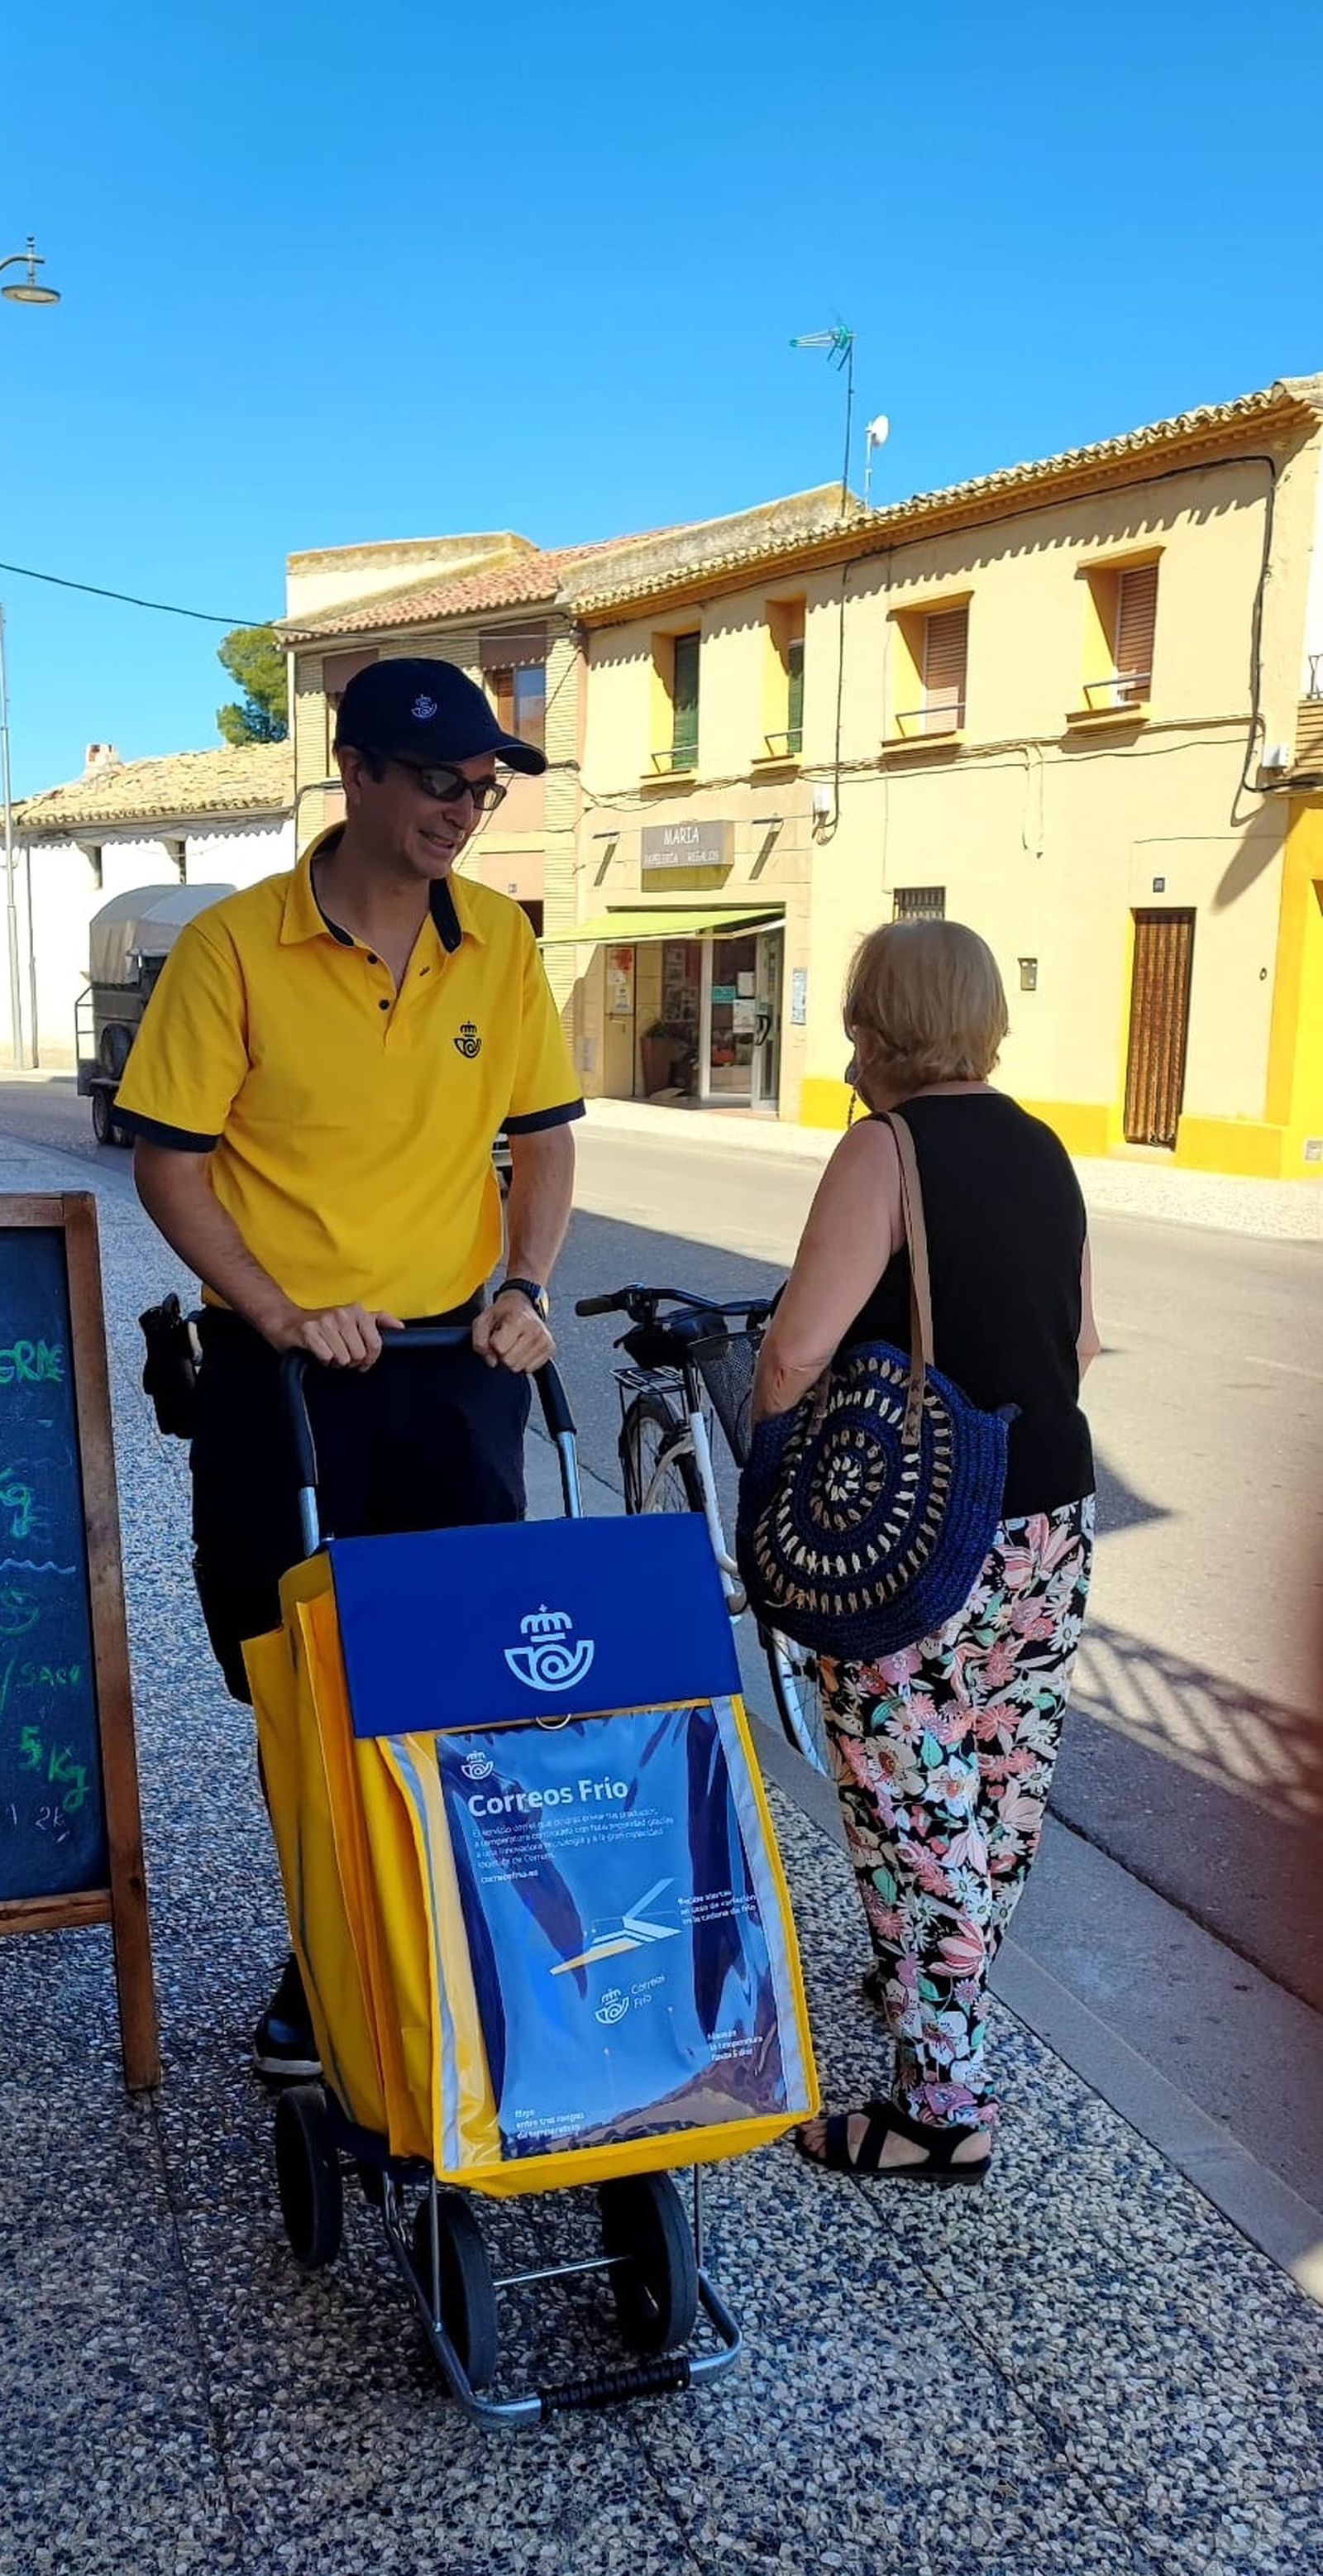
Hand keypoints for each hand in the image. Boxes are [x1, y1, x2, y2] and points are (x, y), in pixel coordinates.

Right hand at [262, 1303, 403, 1370]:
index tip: (361, 1360)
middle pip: (359, 1355)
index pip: (376, 1344)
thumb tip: (401, 1328)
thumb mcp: (353, 1319)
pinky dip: (321, 1360)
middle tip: (339, 1353)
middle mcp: (342, 1313)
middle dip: (349, 1361)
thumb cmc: (323, 1325)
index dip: (369, 1358)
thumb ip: (378, 1320)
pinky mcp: (308, 1332)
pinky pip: (326, 1357)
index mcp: (357, 1310)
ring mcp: (325, 1321)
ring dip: (334, 1361)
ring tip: (327, 1351)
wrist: (286, 1321)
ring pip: (343, 1359)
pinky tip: (316, 1351)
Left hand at [472, 1292, 554, 1374]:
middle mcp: (535, 1329)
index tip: (496, 1335)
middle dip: (502, 1354)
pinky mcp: (550, 1348)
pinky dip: (523, 1361)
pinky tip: (522, 1348)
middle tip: (504, 1340)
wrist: (521, 1305)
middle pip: (509, 1361)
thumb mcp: (482, 1321)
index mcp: (519, 1319)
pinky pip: (530, 1369)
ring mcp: (545, 1340)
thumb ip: (479, 1341)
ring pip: (519, 1367)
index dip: (492, 1345)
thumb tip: (491, 1361)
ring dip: (512, 1358)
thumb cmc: (502, 1313)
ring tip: (513, 1343)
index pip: (499, 1348)